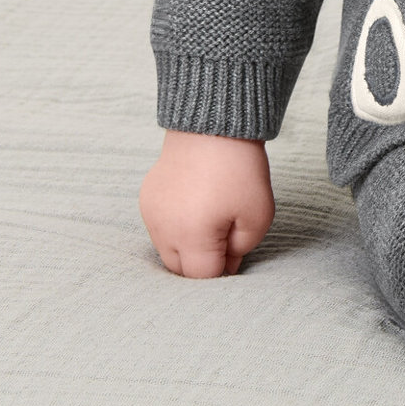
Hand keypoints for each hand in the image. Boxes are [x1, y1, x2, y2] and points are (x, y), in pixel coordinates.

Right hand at [139, 130, 274, 276]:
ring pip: (166, 251)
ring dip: (187, 249)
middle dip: (203, 264)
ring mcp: (151, 216)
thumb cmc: (240, 171)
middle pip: (180, 270)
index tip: (236, 256)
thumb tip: (227, 264)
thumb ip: (242, 248)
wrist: (213, 129)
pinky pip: (159, 229)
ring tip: (211, 223)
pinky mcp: (146, 201)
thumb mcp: (258, 215)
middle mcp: (164, 231)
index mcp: (191, 237)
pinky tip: (195, 209)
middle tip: (226, 242)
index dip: (223, 271)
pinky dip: (176, 229)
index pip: (203, 277)